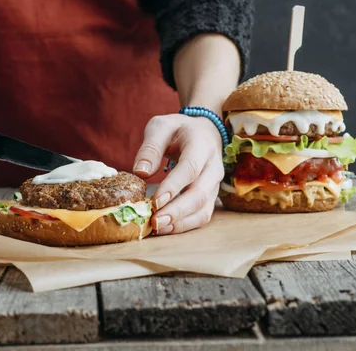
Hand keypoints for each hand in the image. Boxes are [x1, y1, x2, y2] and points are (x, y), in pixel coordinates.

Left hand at [133, 114, 223, 233]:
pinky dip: (185, 225)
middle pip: (199, 194)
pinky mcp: (211, 197)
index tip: (155, 201)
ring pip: (203, 209)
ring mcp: (215, 184)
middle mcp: (213, 167)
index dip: (174, 186)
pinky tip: (166, 228)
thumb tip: (140, 172)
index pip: (190, 168)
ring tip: (158, 229)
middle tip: (155, 222)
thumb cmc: (179, 130)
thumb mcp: (161, 126)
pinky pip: (202, 215)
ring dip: (181, 222)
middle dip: (176, 211)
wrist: (204, 132)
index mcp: (201, 145)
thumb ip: (150, 147)